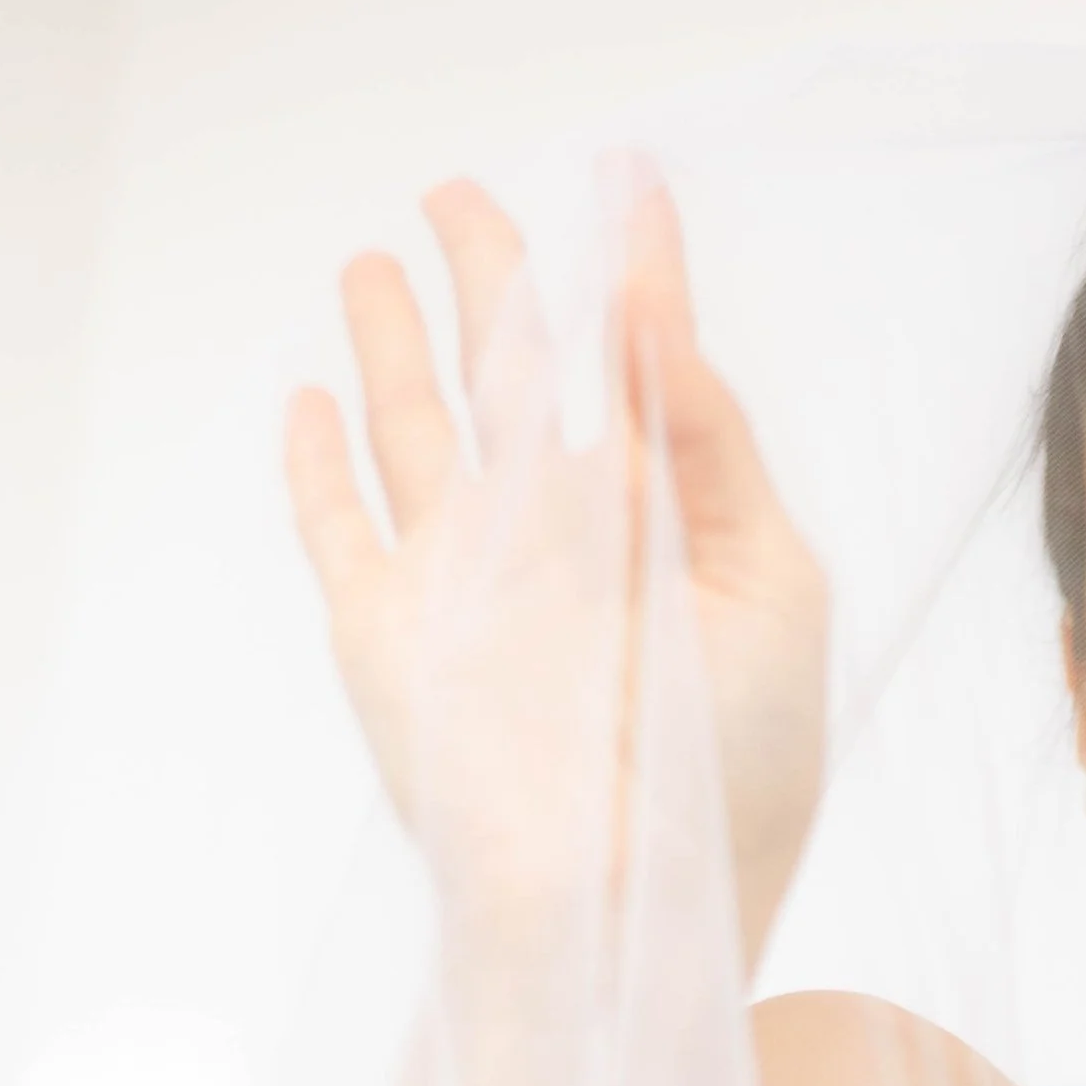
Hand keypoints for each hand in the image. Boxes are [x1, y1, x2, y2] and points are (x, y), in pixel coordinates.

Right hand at [285, 173, 826, 971]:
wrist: (649, 903)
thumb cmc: (744, 770)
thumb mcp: (773, 588)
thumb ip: (715, 444)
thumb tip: (653, 311)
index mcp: (658, 519)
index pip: (639, 370)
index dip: (633, 274)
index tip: (630, 183)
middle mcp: (558, 539)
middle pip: (509, 377)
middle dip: (490, 283)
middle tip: (467, 197)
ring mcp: (468, 582)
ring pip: (415, 432)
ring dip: (391, 345)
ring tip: (377, 260)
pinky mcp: (393, 635)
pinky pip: (339, 530)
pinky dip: (317, 467)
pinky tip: (312, 403)